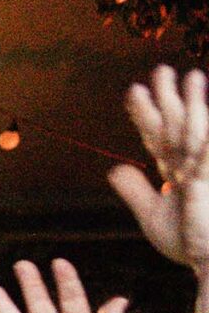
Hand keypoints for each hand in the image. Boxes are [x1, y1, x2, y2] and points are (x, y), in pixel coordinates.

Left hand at [107, 65, 208, 270]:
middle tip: (159, 70)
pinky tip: (201, 119)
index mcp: (176, 173)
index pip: (158, 137)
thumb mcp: (153, 216)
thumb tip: (114, 168)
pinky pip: (207, 155)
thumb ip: (135, 191)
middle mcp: (192, 168)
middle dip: (169, 99)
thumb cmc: (190, 241)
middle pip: (177, 126)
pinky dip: (205, 137)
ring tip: (189, 77)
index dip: (146, 115)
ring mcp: (205, 173)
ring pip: (196, 133)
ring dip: (192, 105)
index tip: (133, 91)